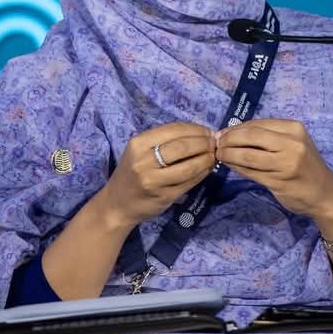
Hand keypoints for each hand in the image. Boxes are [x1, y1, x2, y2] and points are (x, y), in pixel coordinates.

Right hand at [99, 122, 215, 228]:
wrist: (117, 204)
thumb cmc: (132, 172)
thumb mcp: (140, 151)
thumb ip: (164, 141)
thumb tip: (200, 133)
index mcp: (139, 143)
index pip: (174, 130)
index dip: (195, 129)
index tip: (208, 131)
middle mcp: (144, 161)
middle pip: (183, 147)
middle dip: (204, 143)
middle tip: (214, 144)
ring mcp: (154, 181)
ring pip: (189, 166)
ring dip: (206, 159)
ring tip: (213, 156)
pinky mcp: (164, 197)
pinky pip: (189, 182)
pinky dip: (202, 174)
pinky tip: (207, 169)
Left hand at [215, 118, 332, 224]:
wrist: (325, 194)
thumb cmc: (305, 166)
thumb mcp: (292, 144)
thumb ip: (267, 137)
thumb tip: (231, 134)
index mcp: (293, 129)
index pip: (257, 124)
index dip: (235, 128)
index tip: (222, 133)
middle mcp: (291, 143)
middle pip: (250, 136)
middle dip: (229, 139)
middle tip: (216, 144)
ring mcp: (286, 162)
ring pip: (248, 154)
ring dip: (229, 154)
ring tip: (219, 155)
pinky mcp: (280, 181)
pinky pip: (251, 171)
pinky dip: (237, 167)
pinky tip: (230, 166)